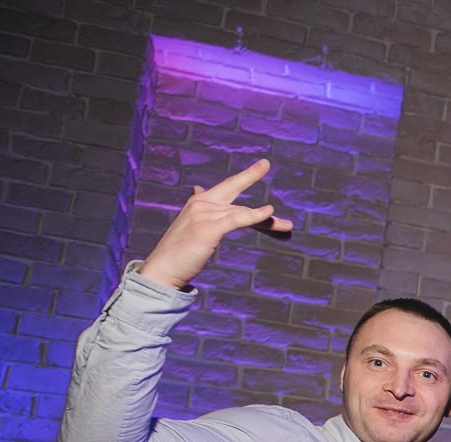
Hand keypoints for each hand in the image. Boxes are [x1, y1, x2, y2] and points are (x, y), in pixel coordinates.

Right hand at [137, 159, 293, 291]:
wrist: (162, 268)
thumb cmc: (180, 252)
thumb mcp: (193, 227)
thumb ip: (204, 211)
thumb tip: (198, 189)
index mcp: (199, 201)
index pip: (228, 188)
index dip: (246, 176)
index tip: (263, 165)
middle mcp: (201, 202)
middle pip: (237, 197)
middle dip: (252, 178)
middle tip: (266, 163)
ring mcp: (204, 213)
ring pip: (242, 213)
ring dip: (268, 222)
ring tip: (288, 227)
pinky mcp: (208, 227)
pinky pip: (236, 218)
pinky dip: (254, 215)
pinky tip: (269, 211)